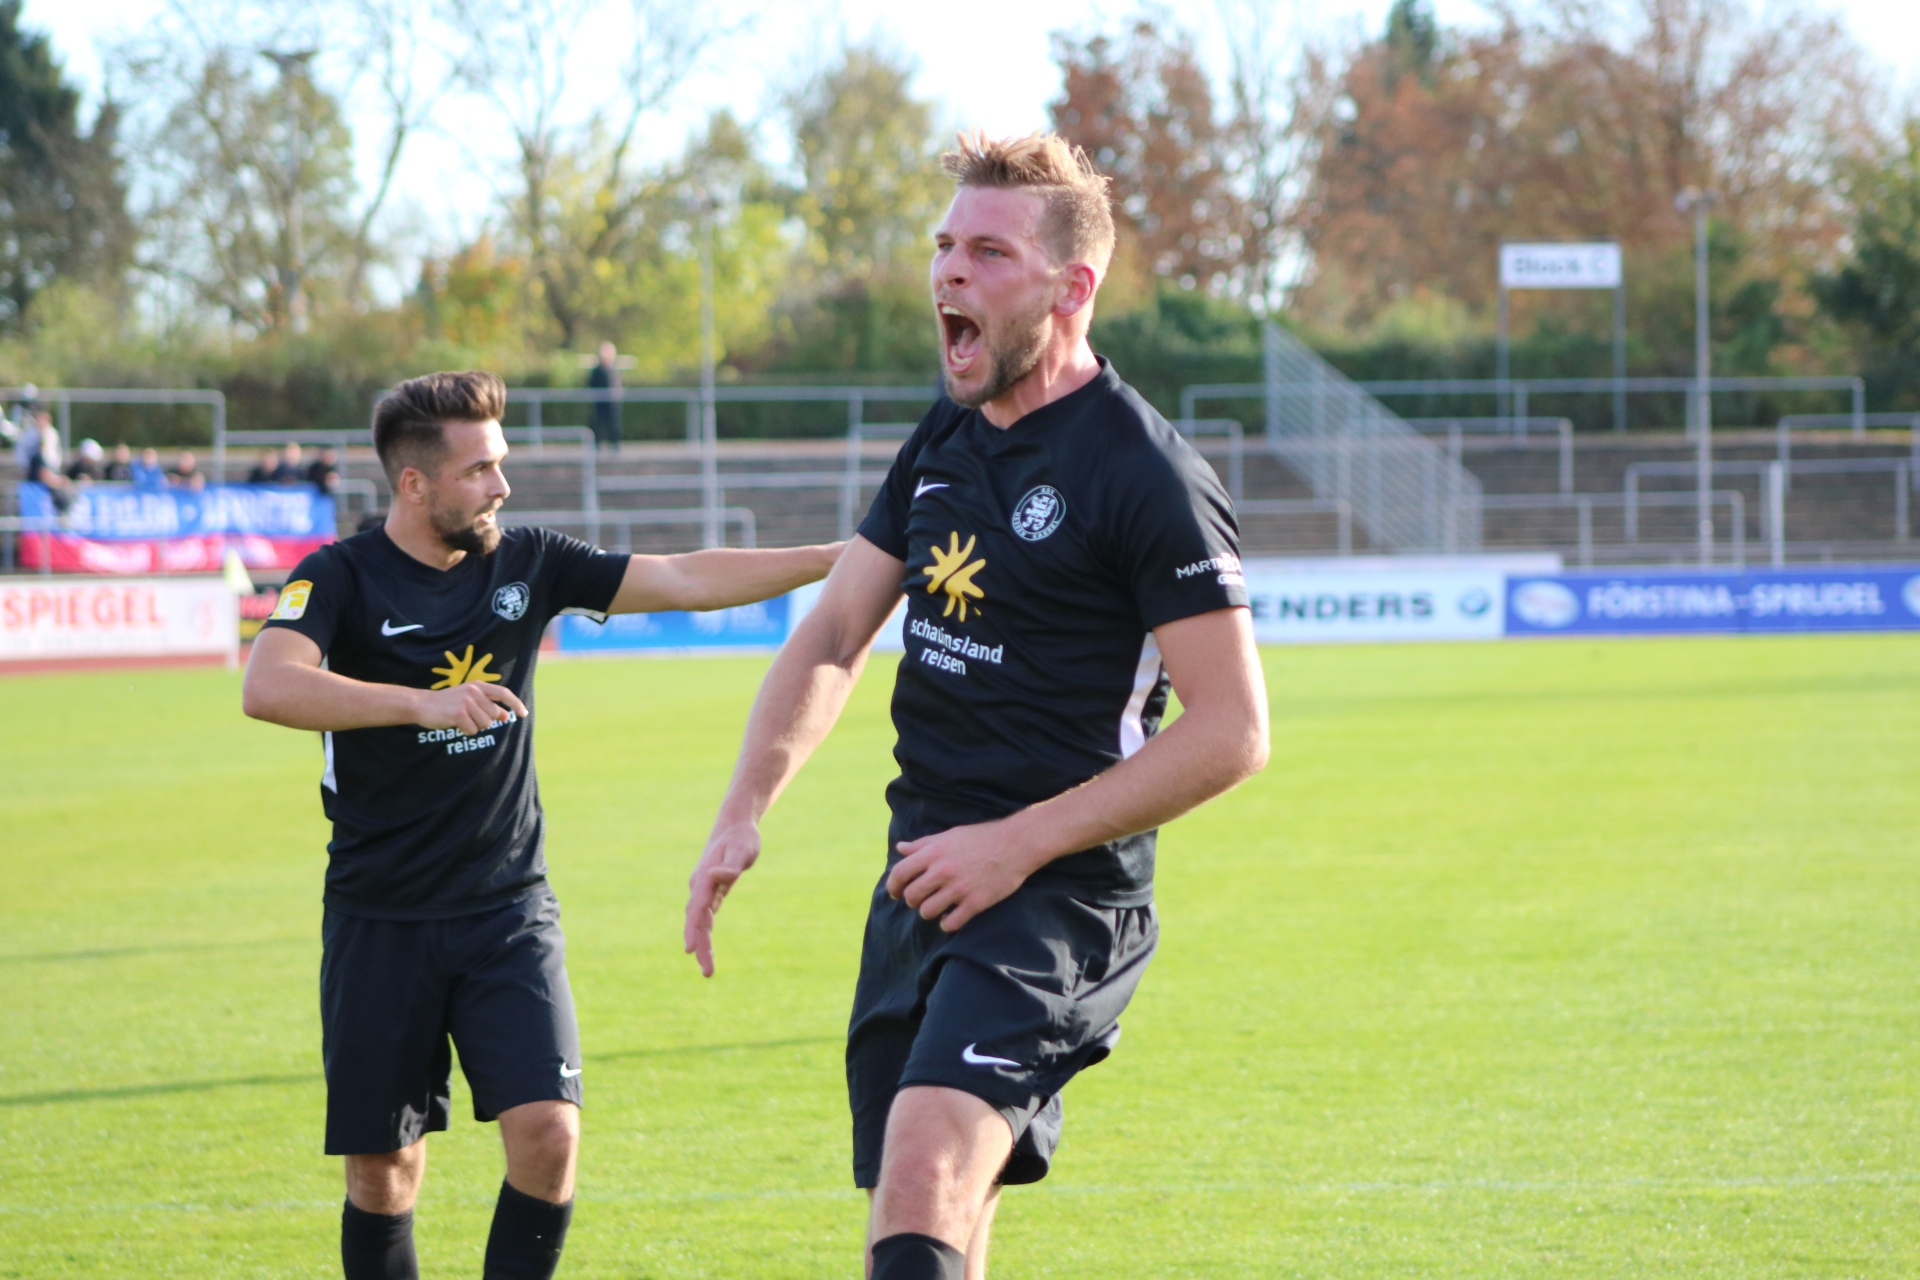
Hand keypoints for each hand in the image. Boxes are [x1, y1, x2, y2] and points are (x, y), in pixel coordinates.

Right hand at [412, 682, 526, 735]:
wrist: (422, 704)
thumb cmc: (448, 703)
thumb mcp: (469, 699)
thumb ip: (488, 705)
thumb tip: (507, 716)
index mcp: (478, 685)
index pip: (503, 693)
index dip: (515, 703)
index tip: (523, 714)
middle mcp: (474, 691)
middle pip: (494, 715)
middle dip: (485, 721)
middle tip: (469, 717)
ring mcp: (466, 702)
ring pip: (485, 724)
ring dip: (475, 726)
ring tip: (461, 719)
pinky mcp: (459, 714)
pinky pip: (473, 730)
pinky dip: (465, 731)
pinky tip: (455, 723)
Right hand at [685, 819, 761, 976]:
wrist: (734, 825)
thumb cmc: (742, 837)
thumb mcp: (743, 849)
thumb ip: (732, 865)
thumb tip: (718, 876)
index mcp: (704, 878)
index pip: (696, 908)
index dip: (692, 929)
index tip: (690, 949)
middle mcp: (700, 886)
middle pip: (696, 921)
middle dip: (700, 946)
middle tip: (708, 973)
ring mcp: (703, 890)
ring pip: (700, 922)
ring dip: (702, 945)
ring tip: (708, 971)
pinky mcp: (711, 893)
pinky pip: (705, 918)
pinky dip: (705, 934)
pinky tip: (706, 950)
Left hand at [887, 820, 1035, 932]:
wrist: (1016, 844)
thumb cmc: (981, 838)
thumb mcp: (950, 836)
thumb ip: (923, 844)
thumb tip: (900, 847)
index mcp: (934, 852)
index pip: (900, 873)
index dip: (893, 886)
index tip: (895, 892)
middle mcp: (943, 871)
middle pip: (912, 896)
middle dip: (912, 901)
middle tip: (920, 899)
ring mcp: (959, 888)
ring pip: (927, 912)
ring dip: (928, 912)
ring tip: (937, 907)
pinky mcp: (975, 903)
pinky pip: (950, 923)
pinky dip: (946, 923)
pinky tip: (951, 917)